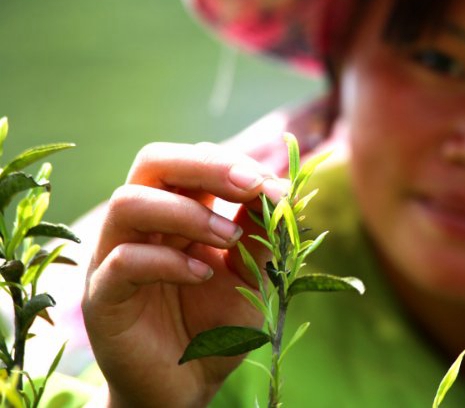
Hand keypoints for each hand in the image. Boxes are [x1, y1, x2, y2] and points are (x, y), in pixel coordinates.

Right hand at [82, 142, 285, 407]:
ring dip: (186, 212)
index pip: (192, 160)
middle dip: (206, 164)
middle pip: (153, 162)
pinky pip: (123, 260)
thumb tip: (280, 189)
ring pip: (129, 202)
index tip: (275, 187)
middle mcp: (143, 224)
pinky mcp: (103, 296)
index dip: (234, 164)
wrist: (188, 386)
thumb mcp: (252, 275)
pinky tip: (203, 276)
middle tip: (252, 184)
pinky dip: (169, 261)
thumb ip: (261, 234)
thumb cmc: (218, 324)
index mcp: (178, 210)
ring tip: (228, 237)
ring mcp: (115, 256)